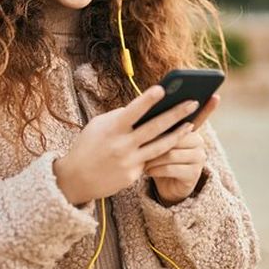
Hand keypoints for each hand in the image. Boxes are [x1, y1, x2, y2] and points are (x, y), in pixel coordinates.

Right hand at [53, 85, 200, 205]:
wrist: (75, 179)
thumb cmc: (88, 145)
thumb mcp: (99, 126)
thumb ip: (120, 117)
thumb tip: (143, 108)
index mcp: (112, 129)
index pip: (133, 111)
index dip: (147, 100)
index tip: (163, 88)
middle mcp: (122, 145)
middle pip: (154, 128)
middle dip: (176, 114)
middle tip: (193, 102)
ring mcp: (129, 162)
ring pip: (160, 146)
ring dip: (178, 134)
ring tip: (191, 124)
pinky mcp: (132, 176)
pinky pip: (151, 160)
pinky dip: (163, 151)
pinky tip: (176, 143)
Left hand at [145, 94, 219, 205]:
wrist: (164, 186)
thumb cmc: (157, 157)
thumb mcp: (157, 140)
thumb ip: (158, 126)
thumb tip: (146, 110)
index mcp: (190, 129)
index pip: (200, 115)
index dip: (209, 106)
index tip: (215, 95)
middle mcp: (198, 141)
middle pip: (177, 135)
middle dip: (156, 141)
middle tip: (139, 144)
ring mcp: (198, 158)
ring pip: (172, 153)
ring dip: (153, 158)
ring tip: (142, 161)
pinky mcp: (194, 174)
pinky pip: (172, 168)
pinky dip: (156, 169)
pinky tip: (147, 171)